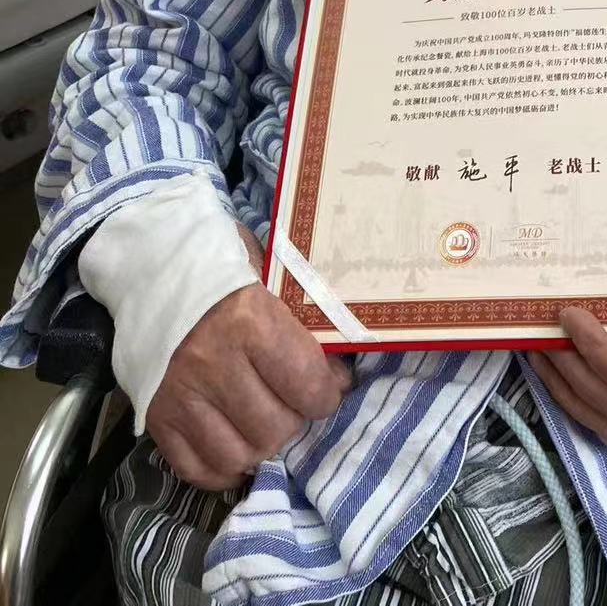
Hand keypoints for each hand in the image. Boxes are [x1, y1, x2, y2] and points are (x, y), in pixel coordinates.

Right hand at [145, 226, 351, 490]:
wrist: (147, 262)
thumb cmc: (218, 263)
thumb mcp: (268, 273)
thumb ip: (299, 319)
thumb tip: (334, 367)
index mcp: (249, 321)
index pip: (307, 385)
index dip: (328, 395)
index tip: (330, 388)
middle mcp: (213, 363)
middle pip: (275, 428)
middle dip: (295, 421)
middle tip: (295, 405)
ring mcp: (180, 394)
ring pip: (237, 455)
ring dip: (260, 447)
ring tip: (265, 425)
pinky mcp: (154, 415)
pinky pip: (194, 467)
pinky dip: (221, 469)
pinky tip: (235, 448)